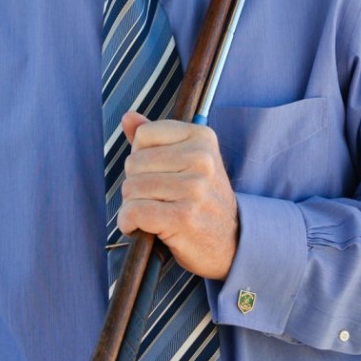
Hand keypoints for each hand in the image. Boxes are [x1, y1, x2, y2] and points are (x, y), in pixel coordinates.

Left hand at [117, 111, 238, 279]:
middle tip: (155, 199)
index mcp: (202, 137)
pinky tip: (140, 227)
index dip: (141, 156)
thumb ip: (156, 138)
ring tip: (152, 214)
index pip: (145, 134)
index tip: (157, 174)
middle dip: (134, 184)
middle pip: (134, 162)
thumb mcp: (187, 162)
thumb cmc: (203, 200)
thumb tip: (128, 117)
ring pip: (131, 188)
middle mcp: (201, 159)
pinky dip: (128, 222)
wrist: (231, 243)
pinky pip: (134, 212)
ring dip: (131, 206)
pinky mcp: (183, 217)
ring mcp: (194, 188)